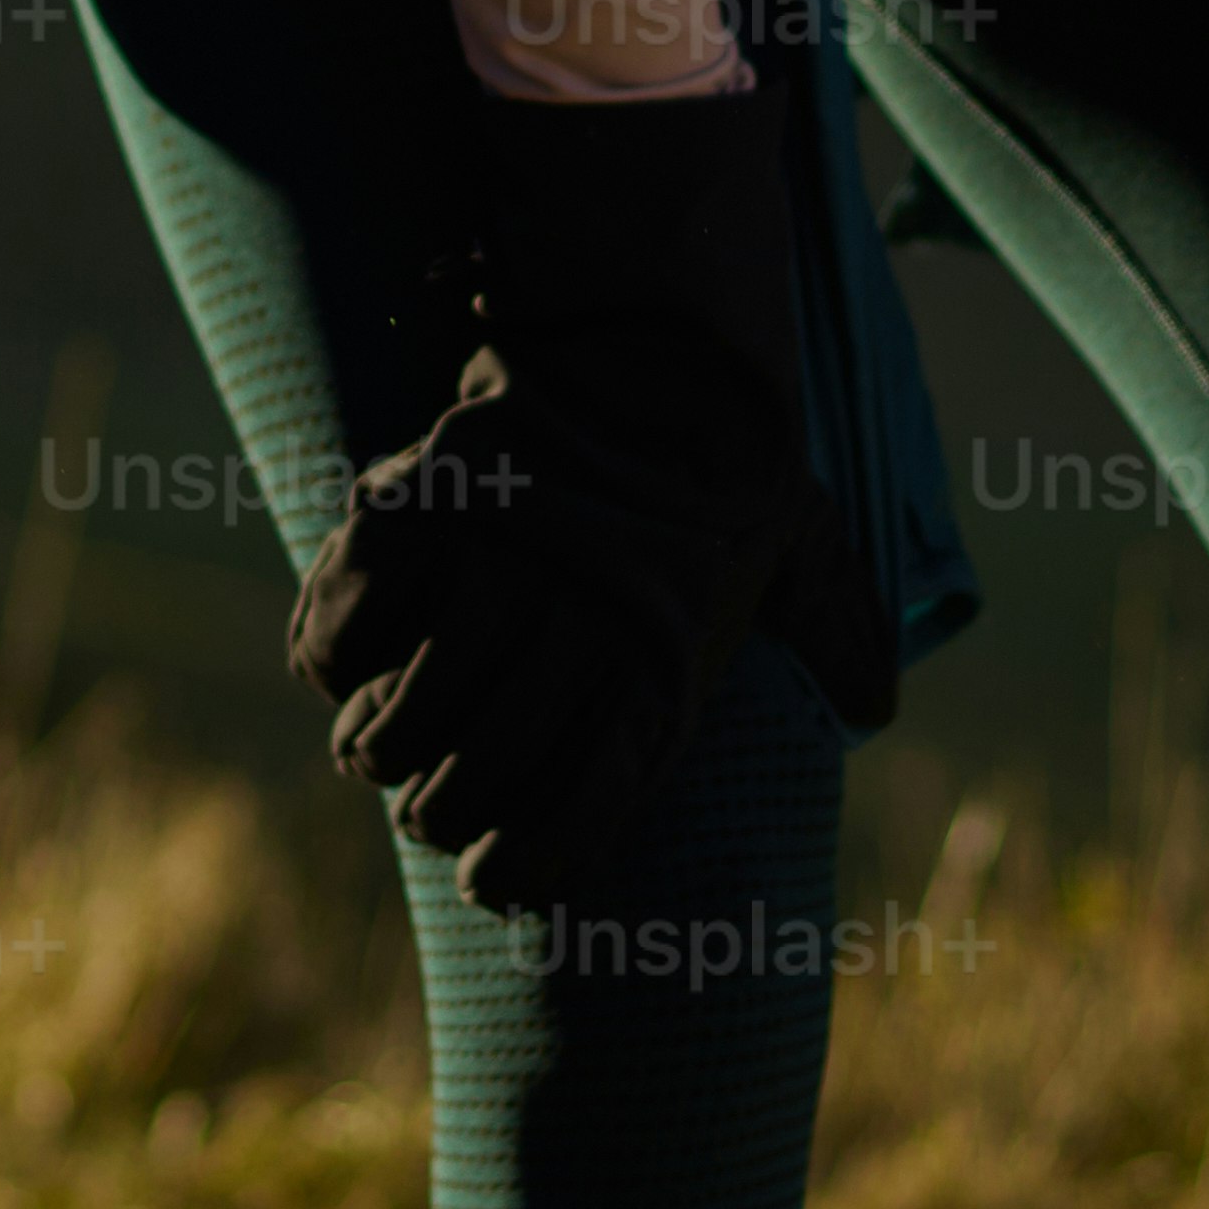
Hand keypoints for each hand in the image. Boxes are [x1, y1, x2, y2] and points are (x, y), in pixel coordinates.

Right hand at [289, 72, 812, 905]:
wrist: (645, 328)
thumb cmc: (718, 456)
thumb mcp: (798, 538)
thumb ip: (835, 624)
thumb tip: (875, 702)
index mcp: (667, 664)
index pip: (576, 816)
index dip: (523, 868)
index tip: (488, 880)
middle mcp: (584, 627)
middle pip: (472, 784)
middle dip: (440, 812)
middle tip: (429, 799)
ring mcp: (497, 567)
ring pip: (398, 727)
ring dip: (377, 747)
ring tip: (377, 741)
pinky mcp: (414, 512)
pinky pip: (338, 641)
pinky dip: (332, 660)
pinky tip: (351, 658)